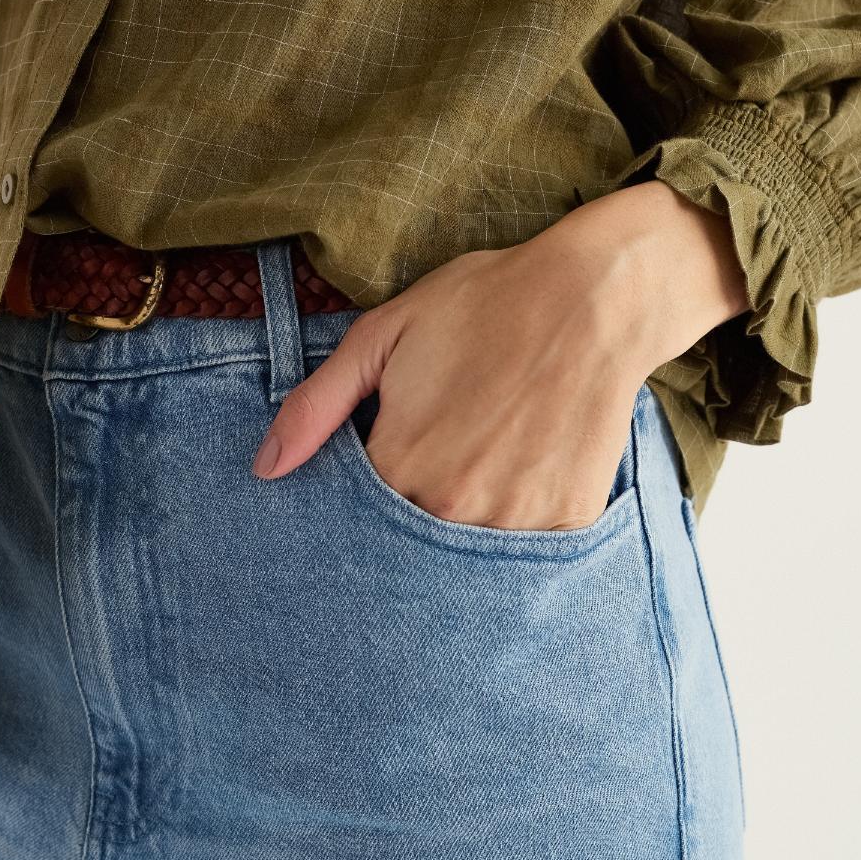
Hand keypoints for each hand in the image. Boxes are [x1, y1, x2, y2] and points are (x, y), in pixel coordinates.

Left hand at [252, 181, 748, 529]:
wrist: (595, 299)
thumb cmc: (484, 306)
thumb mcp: (384, 336)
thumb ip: (317, 405)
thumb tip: (265, 468)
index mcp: (402, 465)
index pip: (356, 524)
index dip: (360, 506)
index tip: (377, 484)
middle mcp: (454, 507)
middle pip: (408, 550)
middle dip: (406, 526)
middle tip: (436, 472)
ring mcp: (513, 523)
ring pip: (465, 560)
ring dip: (460, 532)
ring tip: (477, 474)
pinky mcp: (564, 524)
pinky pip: (523, 553)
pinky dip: (514, 529)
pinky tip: (519, 481)